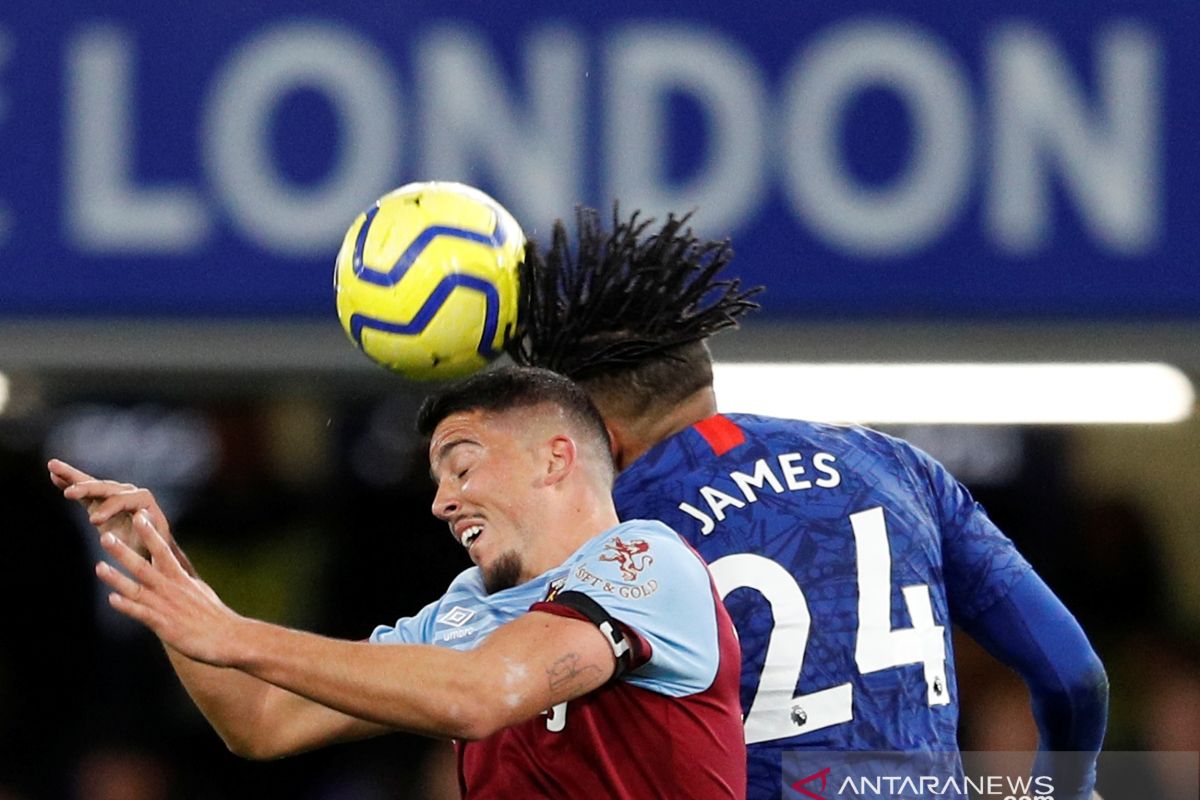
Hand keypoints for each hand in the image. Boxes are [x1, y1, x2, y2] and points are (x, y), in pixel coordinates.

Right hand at [48, 458, 181, 567]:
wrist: (150, 551)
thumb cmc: (153, 549)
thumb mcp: (153, 542)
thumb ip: (149, 528)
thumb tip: (140, 513)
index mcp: (143, 500)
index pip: (124, 500)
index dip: (110, 508)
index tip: (94, 521)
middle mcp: (129, 493)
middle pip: (106, 487)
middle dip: (88, 489)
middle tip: (70, 493)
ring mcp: (113, 495)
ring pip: (91, 484)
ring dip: (72, 476)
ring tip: (53, 466)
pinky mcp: (99, 502)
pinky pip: (83, 491)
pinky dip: (69, 482)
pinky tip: (53, 473)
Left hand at [96, 513, 246, 667]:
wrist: (228, 637)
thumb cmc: (214, 616)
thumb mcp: (199, 589)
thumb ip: (183, 577)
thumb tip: (175, 564)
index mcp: (181, 578)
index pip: (163, 550)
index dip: (150, 533)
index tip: (139, 515)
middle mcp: (171, 588)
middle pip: (143, 566)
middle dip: (123, 552)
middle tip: (106, 537)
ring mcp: (166, 606)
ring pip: (136, 589)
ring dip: (117, 578)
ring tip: (99, 567)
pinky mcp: (164, 624)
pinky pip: (141, 613)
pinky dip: (127, 606)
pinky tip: (112, 600)